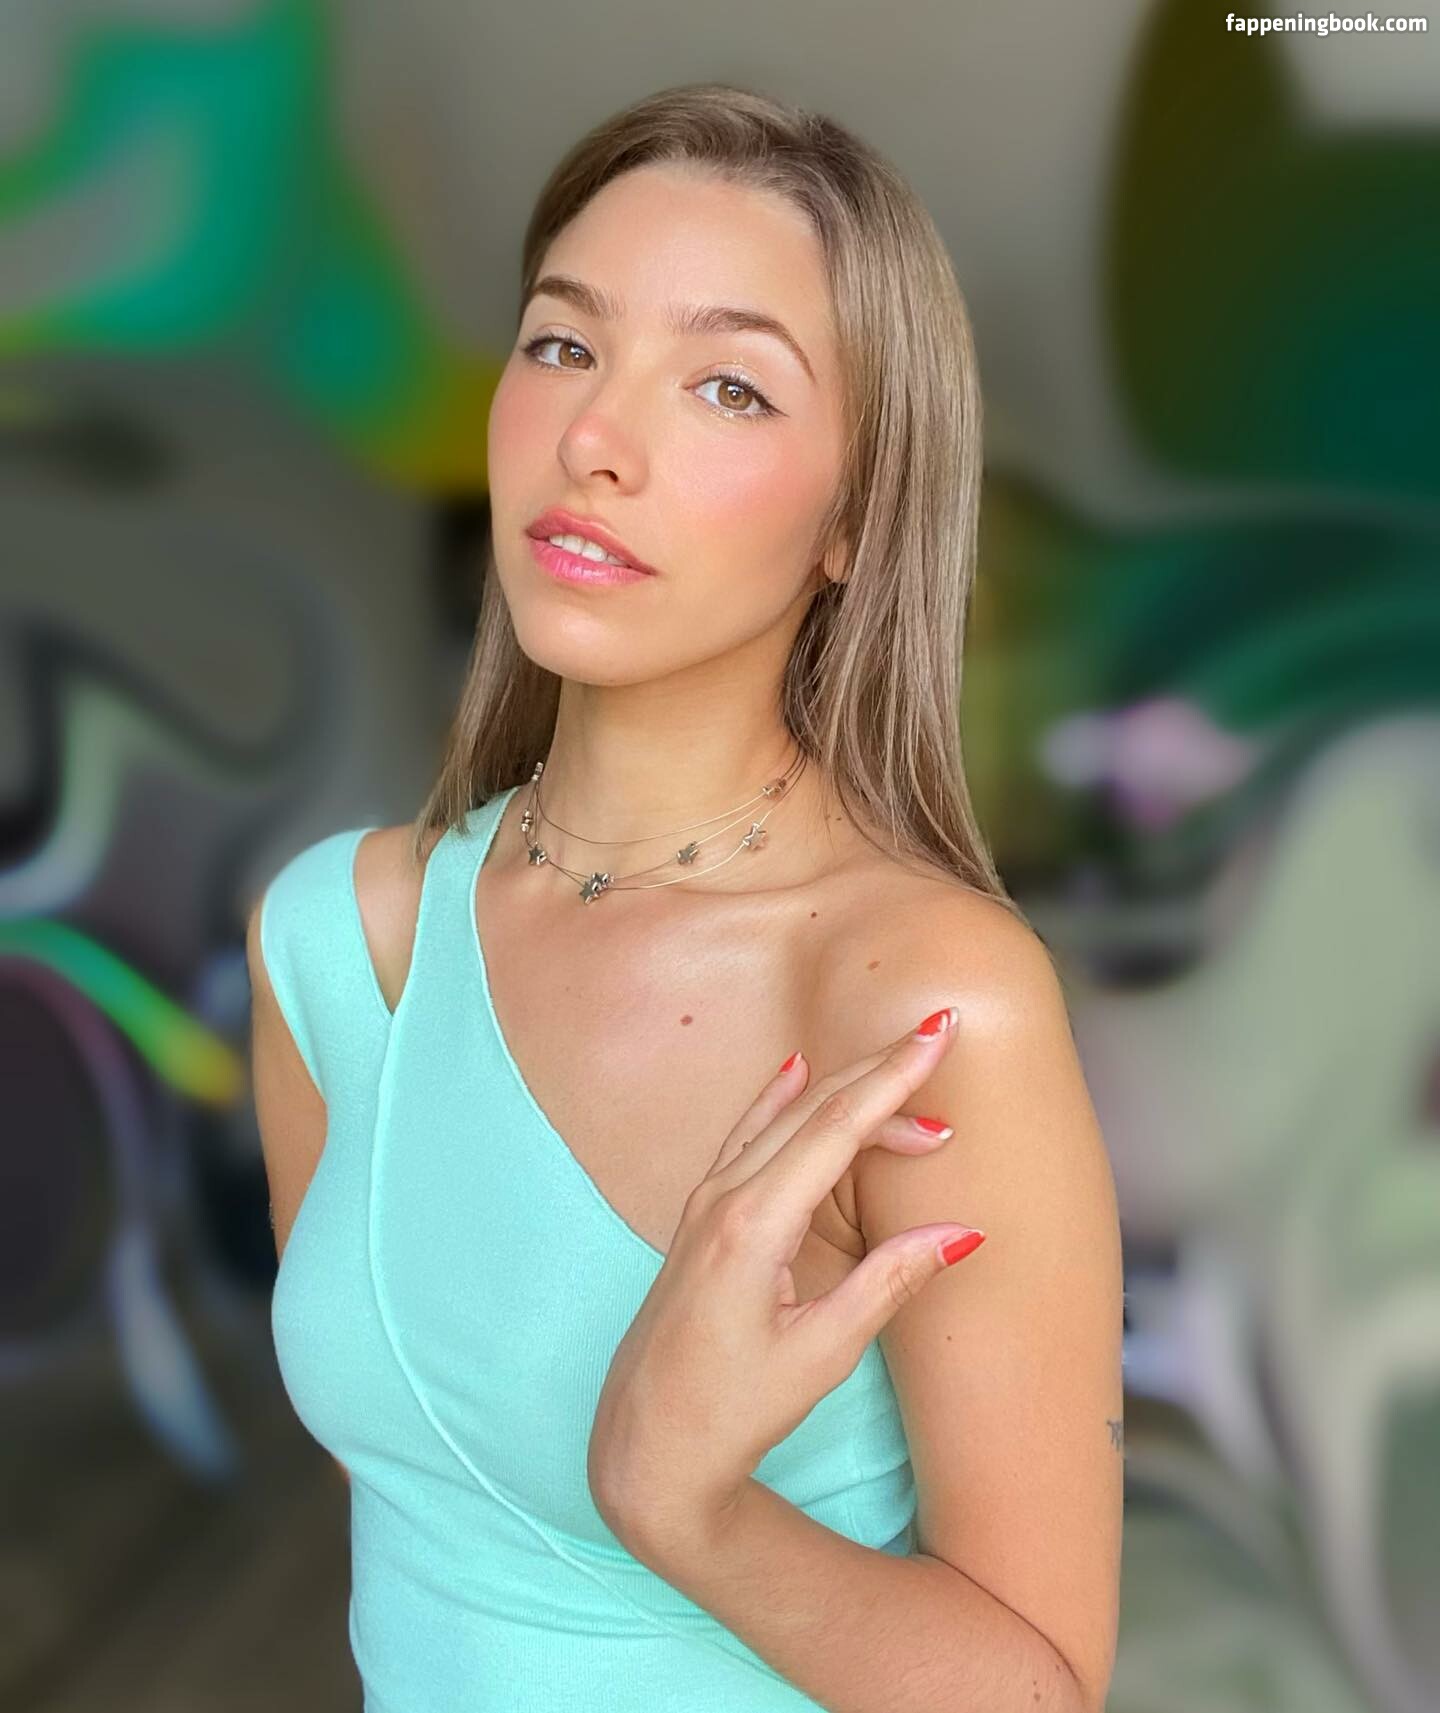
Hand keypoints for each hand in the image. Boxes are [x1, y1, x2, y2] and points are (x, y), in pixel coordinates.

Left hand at [586, 1006, 985, 1558]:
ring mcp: (704, 1204)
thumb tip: (961, 1230)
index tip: (938, 1032)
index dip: (894, 1077)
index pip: (837, 1127)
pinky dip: (782, 1101)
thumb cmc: (731, 1410)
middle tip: (939, 1037)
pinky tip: (796, 1074)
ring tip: (904, 1073)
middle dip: (880, 1072)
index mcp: (753, 1223)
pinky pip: (748, 1137)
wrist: (646, 1447)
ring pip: (784, 1120)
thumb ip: (889, 1282)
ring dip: (845, 1092)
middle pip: (814, 1109)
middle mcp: (723, 1198)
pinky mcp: (700, 1219)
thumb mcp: (822, 1354)